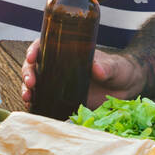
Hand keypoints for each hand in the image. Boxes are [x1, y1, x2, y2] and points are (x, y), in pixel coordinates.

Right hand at [20, 40, 142, 106]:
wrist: (127, 89)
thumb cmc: (120, 70)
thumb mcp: (114, 66)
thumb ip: (106, 66)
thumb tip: (96, 70)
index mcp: (68, 52)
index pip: (44, 46)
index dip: (34, 50)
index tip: (32, 57)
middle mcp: (60, 67)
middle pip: (34, 66)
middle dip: (28, 73)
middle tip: (31, 82)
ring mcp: (60, 84)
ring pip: (36, 84)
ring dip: (28, 90)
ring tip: (28, 97)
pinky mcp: (63, 101)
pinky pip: (45, 101)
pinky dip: (36, 104)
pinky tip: (33, 108)